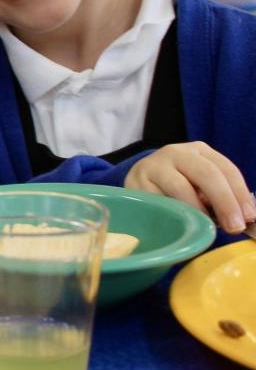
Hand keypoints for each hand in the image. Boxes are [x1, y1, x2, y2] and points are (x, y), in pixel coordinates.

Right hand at [125, 141, 255, 233]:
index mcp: (199, 152)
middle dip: (224, 202)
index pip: (226, 169)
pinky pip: (159, 202)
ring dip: (198, 211)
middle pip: (207, 174)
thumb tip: (244, 218)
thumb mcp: (200, 185)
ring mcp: (154, 165)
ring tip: (204, 228)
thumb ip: (219, 196)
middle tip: (234, 227)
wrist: (138, 181)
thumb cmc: (177, 187)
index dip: (240, 194)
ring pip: (181, 188)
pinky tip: (177, 223)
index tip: (249, 217)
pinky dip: (172, 215)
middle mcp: (177, 153)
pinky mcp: (135, 182)